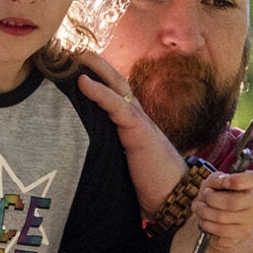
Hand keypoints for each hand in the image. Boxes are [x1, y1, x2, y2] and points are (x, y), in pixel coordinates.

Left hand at [71, 48, 188, 216]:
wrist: (174, 200)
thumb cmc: (152, 188)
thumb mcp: (125, 168)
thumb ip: (111, 157)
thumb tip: (86, 162)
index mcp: (134, 128)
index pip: (116, 98)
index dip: (101, 82)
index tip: (81, 69)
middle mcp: (138, 120)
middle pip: (118, 84)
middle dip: (99, 66)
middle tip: (78, 51)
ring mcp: (139, 123)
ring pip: (117, 87)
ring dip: (98, 69)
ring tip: (78, 55)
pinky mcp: (139, 131)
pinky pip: (116, 105)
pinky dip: (98, 91)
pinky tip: (83, 81)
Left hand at [190, 172, 252, 252]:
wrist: (214, 220)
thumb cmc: (215, 196)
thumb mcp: (213, 183)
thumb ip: (217, 179)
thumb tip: (222, 181)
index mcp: (249, 185)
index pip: (252, 179)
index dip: (238, 180)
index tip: (225, 182)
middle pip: (233, 202)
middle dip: (211, 199)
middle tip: (203, 196)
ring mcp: (249, 221)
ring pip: (223, 217)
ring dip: (204, 212)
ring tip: (198, 208)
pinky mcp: (241, 235)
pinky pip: (220, 231)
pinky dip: (206, 225)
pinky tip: (204, 221)